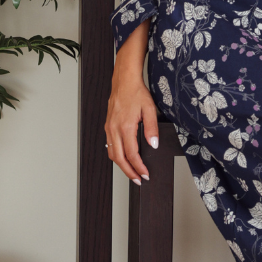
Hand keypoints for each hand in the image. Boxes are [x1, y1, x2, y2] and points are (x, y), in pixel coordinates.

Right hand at [105, 63, 159, 183]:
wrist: (124, 81)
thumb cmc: (136, 93)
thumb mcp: (150, 109)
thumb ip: (152, 128)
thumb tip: (153, 144)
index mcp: (125, 127)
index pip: (131, 154)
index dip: (138, 167)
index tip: (145, 175)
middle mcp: (114, 129)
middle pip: (119, 159)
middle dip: (129, 172)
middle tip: (138, 180)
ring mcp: (109, 128)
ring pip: (112, 154)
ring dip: (121, 166)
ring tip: (132, 172)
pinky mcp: (108, 126)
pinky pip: (110, 146)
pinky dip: (116, 156)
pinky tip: (124, 158)